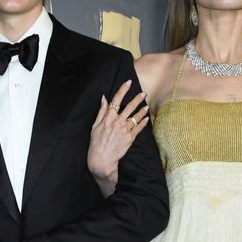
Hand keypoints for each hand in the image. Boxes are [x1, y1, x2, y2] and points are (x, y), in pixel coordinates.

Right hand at [87, 80, 149, 196]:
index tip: (129, 82)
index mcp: (108, 117)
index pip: (116, 100)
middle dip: (137, 98)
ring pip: (136, 117)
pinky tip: (147, 118)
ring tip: (146, 105)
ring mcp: (125, 130)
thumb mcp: (95, 126)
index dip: (123, 90)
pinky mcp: (130, 138)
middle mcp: (117, 122)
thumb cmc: (96, 143)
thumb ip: (101, 111)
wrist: (102, 159)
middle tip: (144, 93)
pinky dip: (143, 122)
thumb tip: (104, 98)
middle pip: (129, 106)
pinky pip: (138, 128)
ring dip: (142, 110)